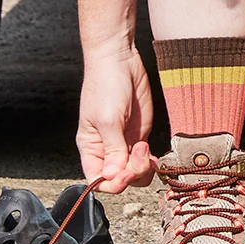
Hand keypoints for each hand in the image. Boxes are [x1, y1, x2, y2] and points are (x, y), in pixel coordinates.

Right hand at [76, 43, 156, 192]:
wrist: (119, 60)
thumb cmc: (105, 85)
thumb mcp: (108, 119)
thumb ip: (113, 149)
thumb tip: (113, 176)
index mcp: (91, 148)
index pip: (98, 180)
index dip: (113, 183)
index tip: (126, 172)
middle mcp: (106, 149)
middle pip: (119, 179)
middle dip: (132, 174)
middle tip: (139, 153)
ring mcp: (124, 143)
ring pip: (134, 172)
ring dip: (143, 168)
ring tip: (145, 148)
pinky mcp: (139, 134)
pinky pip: (145, 159)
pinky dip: (151, 162)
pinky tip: (153, 154)